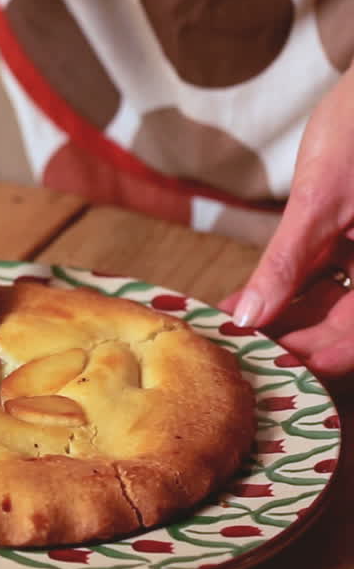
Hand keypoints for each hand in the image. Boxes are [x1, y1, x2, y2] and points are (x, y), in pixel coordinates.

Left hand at [219, 67, 353, 378]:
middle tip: (230, 354)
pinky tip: (244, 300)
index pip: (353, 343)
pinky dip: (289, 291)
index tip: (255, 370)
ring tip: (227, 330)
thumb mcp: (321, 198)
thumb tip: (250, 318)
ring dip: (282, 320)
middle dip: (288, 343)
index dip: (307, 362)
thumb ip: (287, 262)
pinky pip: (328, 279)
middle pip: (342, 330)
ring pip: (333, 307)